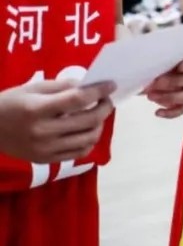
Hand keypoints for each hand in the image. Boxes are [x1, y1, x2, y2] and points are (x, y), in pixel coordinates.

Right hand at [0, 79, 116, 162]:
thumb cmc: (10, 104)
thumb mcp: (32, 88)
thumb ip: (62, 87)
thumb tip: (89, 86)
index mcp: (37, 110)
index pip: (77, 100)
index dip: (98, 91)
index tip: (110, 85)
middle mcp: (43, 131)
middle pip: (88, 120)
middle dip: (105, 108)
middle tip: (107, 100)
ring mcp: (46, 148)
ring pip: (89, 138)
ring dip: (100, 124)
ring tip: (98, 115)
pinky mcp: (47, 160)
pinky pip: (79, 152)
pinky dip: (90, 140)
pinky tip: (88, 130)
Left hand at [143, 53, 182, 118]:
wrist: (155, 77)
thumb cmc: (159, 64)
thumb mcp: (158, 59)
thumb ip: (157, 62)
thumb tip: (146, 71)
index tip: (180, 67)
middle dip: (172, 82)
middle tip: (155, 83)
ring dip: (169, 97)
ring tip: (151, 96)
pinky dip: (170, 112)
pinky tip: (158, 112)